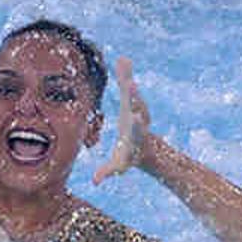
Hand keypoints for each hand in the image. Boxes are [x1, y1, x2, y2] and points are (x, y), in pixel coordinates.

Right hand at [92, 58, 155, 184]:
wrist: (146, 147)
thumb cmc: (129, 157)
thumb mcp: (119, 166)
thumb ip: (107, 172)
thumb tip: (95, 182)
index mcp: (135, 133)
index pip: (135, 127)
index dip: (136, 122)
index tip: (136, 115)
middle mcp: (137, 117)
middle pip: (135, 105)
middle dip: (134, 96)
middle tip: (132, 85)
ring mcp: (136, 107)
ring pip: (132, 91)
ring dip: (128, 77)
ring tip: (124, 63)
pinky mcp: (133, 101)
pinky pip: (127, 84)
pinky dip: (125, 73)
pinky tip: (122, 60)